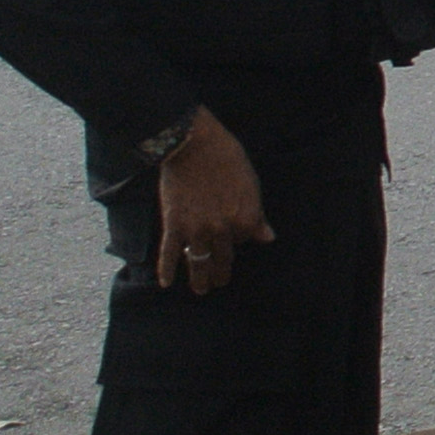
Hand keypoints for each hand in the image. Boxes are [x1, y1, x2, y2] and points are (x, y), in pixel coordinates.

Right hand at [153, 110, 269, 294]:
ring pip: (199, 262)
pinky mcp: (174, 225)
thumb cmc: (227, 158)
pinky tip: (166, 283)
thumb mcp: (251, 184)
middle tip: (219, 282)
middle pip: (223, 258)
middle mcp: (223, 230)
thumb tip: (267, 237)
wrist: (193, 144)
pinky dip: (167, 269)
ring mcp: (197, 230)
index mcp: (246, 219)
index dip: (238, 238)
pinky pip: (169, 253)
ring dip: (200, 279)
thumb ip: (258, 215)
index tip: (232, 239)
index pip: (244, 240)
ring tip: (201, 289)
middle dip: (221, 272)